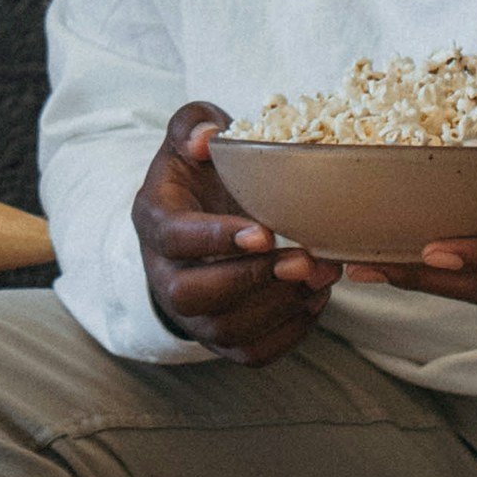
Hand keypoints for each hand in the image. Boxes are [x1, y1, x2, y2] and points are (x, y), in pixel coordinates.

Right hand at [131, 101, 331, 360]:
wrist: (204, 219)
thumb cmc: (204, 174)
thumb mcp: (191, 136)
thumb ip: (194, 123)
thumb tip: (208, 137)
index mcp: (154, 221)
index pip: (174, 240)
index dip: (215, 240)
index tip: (265, 232)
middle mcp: (164, 276)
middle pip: (190, 297)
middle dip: (250, 280)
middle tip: (301, 260)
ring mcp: (193, 315)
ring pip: (225, 331)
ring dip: (278, 306)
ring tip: (322, 274)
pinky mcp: (222, 340)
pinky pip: (253, 353)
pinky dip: (290, 332)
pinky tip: (316, 297)